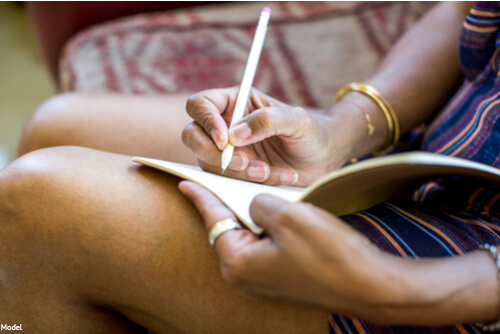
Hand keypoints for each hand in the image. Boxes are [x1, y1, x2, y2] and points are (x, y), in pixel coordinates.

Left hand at [179, 180, 397, 313]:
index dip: (201, 195)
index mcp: (238, 262)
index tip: (185, 181)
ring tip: (246, 192)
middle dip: (225, 203)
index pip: (214, 218)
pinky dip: (264, 228)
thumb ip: (258, 203)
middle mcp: (244, 276)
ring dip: (248, 214)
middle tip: (217, 180)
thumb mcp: (287, 215)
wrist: (367, 285)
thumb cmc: (328, 253)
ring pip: (247, 237)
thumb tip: (255, 204)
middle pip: (227, 229)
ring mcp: (262, 282)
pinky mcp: (279, 280)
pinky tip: (272, 213)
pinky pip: (262, 247)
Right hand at [182, 87, 359, 185]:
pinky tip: (278, 176)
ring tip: (268, 170)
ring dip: (238, 171)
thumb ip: (266, 120)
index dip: (205, 121)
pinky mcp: (235, 173)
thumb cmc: (311, 132)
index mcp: (235, 102)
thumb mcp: (296, 120)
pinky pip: (228, 181)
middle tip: (243, 162)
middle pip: (192, 136)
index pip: (200, 105)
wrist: (323, 160)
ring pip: (208, 163)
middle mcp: (225, 125)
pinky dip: (251, 183)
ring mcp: (228, 151)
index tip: (225, 139)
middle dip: (213, 153)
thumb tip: (234, 135)